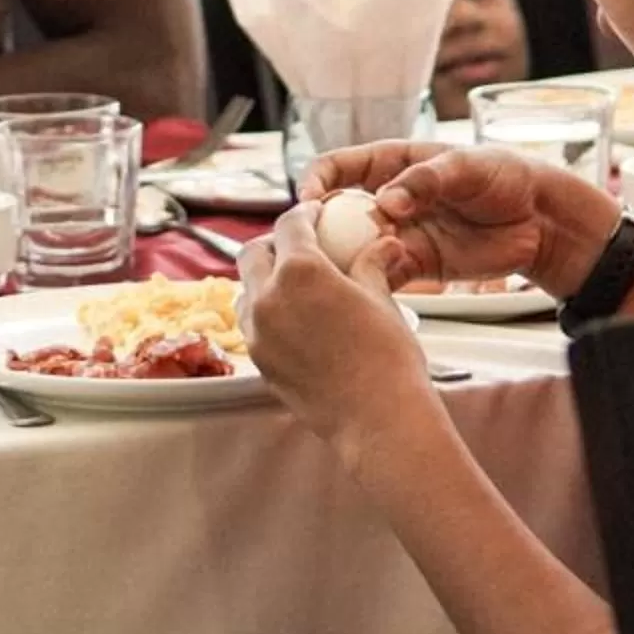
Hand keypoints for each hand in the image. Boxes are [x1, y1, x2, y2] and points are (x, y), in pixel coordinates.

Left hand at [235, 202, 431, 449]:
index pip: (290, 225)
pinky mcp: (259, 361)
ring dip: (263, 280)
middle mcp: (268, 297)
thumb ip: (371, 265)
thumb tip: (383, 243)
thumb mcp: (382, 300)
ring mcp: (257, 332)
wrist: (378, 419)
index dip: (304, 214)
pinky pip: (251, 325)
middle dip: (273, 244)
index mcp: (299, 271)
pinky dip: (265, 313)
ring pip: (246, 290)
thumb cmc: (388, 357)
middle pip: (253, 253)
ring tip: (294, 286)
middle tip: (299, 247)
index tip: (316, 214)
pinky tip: (294, 321)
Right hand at [302, 142, 624, 294]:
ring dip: (342, 257)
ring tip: (346, 268)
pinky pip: (379, 273)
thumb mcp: (465, 166)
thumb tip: (387, 201)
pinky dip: (369, 280)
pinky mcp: (413, 264)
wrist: (541, 220)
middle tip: (320, 244)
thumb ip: (425, 180)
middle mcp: (386, 198)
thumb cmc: (504, 176)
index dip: (317, 181)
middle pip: (335, 211)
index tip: (309, 200)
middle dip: (320, 227)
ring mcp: (397, 233)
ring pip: (351, 246)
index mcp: (391, 163)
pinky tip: (371, 286)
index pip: (338, 167)